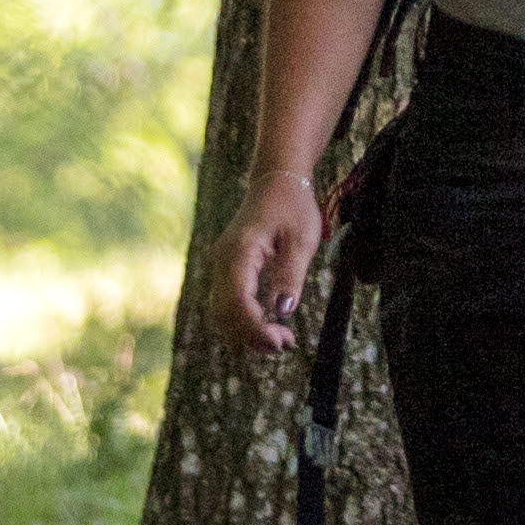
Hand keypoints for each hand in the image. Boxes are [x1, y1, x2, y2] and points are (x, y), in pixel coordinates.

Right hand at [221, 168, 324, 357]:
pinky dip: (245, 320)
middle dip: (252, 335)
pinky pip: (228, 303)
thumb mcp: (302, 239)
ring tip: (281, 339)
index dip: (255, 328)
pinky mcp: (228, 269)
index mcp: (240, 251)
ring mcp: (222, 265)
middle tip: (286, 344)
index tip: (281, 342)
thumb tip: (283, 312)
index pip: (238, 300)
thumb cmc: (292, 205)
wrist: (277, 179)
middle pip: (225, 312)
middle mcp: (224, 260)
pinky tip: (270, 326)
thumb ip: (291, 275)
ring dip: (247, 331)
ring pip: (222, 311)